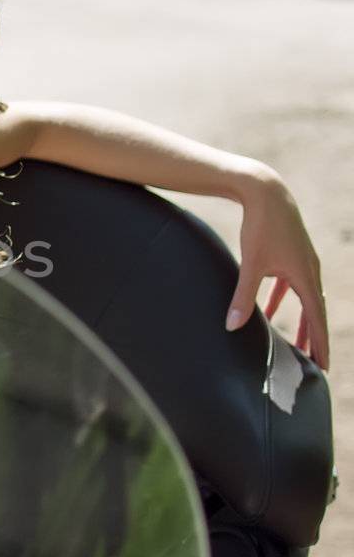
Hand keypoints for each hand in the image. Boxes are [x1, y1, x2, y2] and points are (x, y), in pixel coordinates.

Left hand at [226, 168, 328, 368]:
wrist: (265, 191)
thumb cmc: (260, 226)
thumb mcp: (251, 264)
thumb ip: (243, 297)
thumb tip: (232, 327)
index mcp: (305, 275)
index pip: (316, 317)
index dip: (319, 342)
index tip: (323, 365)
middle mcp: (310, 270)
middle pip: (315, 311)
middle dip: (314, 338)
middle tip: (315, 364)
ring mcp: (302, 261)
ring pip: (304, 299)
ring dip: (300, 321)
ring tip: (295, 345)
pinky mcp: (291, 254)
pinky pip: (290, 285)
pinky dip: (282, 301)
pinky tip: (267, 314)